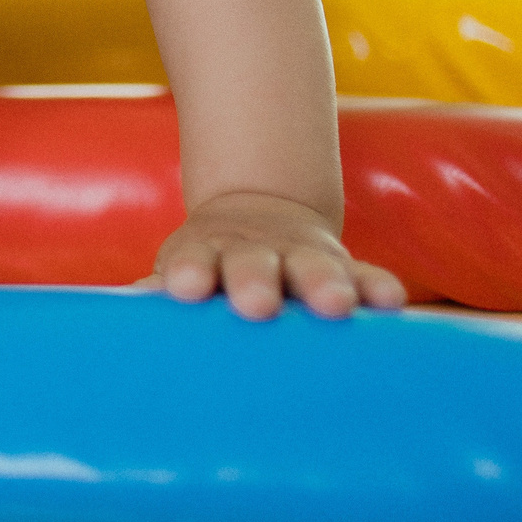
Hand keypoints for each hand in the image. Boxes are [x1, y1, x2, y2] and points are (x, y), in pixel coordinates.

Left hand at [150, 192, 406, 321]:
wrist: (252, 216)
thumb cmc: (206, 266)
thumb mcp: (181, 271)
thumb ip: (161, 287)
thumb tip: (131, 305)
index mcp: (203, 254)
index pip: (192, 261)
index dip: (189, 272)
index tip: (182, 287)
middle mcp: (252, 253)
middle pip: (251, 263)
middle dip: (254, 280)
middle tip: (256, 304)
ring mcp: (299, 257)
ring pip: (312, 267)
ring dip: (322, 284)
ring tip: (334, 305)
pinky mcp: (342, 268)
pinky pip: (364, 275)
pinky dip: (375, 287)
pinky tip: (390, 302)